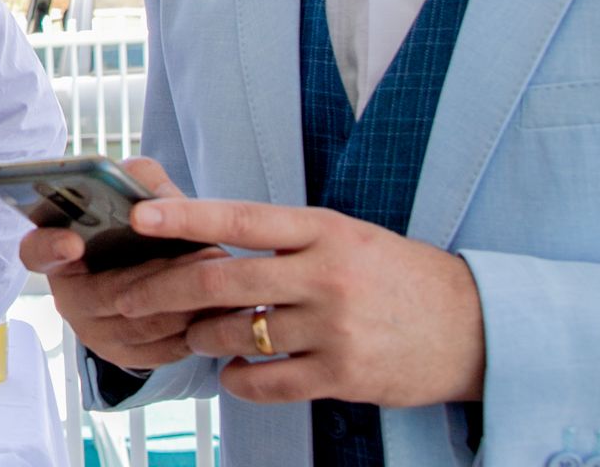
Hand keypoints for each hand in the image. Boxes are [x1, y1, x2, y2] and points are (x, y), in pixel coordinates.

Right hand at [17, 157, 229, 370]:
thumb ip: (141, 180)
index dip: (49, 249)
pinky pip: (160, 351)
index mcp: (57, 250)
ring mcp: (94, 332)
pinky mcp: (125, 357)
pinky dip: (191, 329)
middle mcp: (68, 296)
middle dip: (157, 276)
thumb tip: (153, 196)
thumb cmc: (139, 222)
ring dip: (183, 301)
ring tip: (219, 276)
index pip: (35, 252)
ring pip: (140, 324)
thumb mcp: (137, 189)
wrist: (152, 266)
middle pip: (106, 294)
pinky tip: (218, 305)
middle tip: (202, 253)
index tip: (72, 243)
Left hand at [121, 198, 484, 407]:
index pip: (240, 217)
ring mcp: (334, 327)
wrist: (474, 325)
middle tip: (126, 297)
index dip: (185, 217)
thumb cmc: (398, 276)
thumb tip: (211, 239)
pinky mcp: (343, 374)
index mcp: (323, 230)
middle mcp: (325, 274)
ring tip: (192, 336)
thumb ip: (286, 239)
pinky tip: (234, 374)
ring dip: (201, 337)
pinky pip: (267, 382)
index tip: (138, 217)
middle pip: (222, 280)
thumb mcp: (347, 237)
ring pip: (236, 334)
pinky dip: (237, 380)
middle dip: (161, 290)